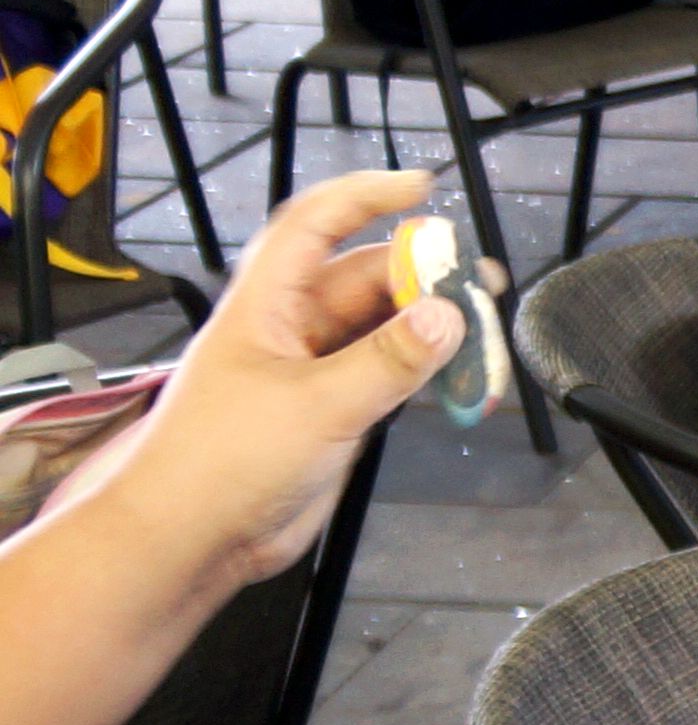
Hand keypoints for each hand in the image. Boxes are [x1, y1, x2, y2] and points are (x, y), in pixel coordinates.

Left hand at [51, 170, 459, 596]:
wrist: (190, 537)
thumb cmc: (220, 464)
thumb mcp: (317, 405)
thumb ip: (389, 362)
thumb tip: (447, 318)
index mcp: (265, 307)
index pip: (312, 226)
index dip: (363, 196)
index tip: (421, 187)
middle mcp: (288, 331)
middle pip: (363, 280)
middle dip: (421, 275)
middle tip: (478, 284)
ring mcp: (310, 374)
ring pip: (381, 331)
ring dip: (430, 330)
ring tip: (480, 334)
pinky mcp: (329, 416)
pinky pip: (386, 377)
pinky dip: (424, 375)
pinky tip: (457, 380)